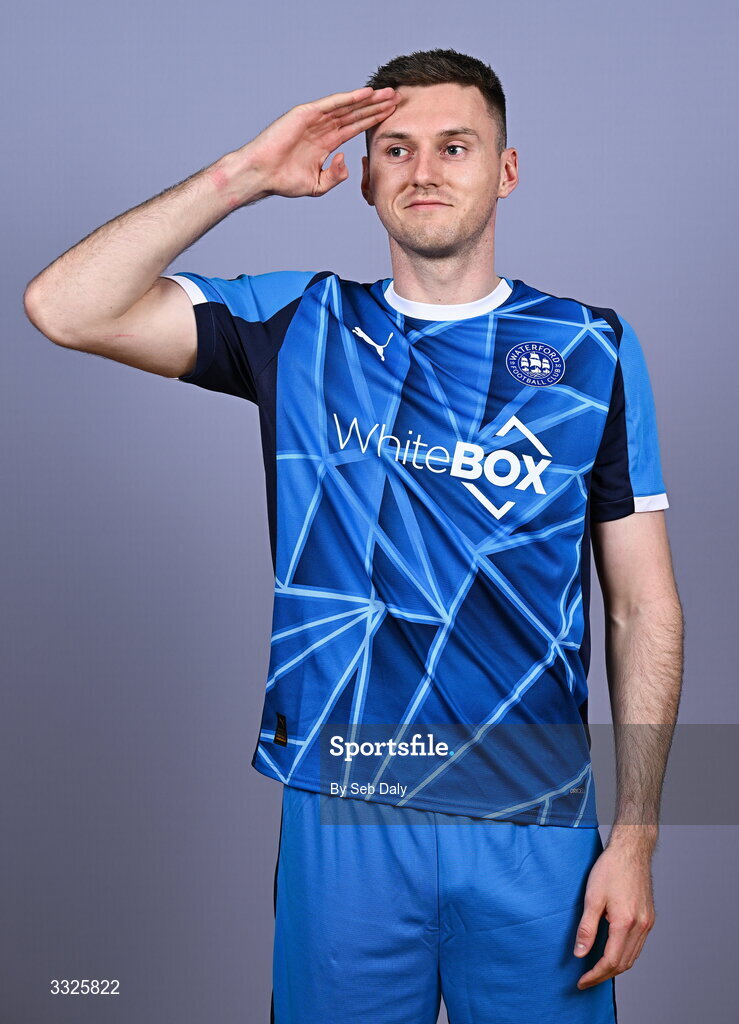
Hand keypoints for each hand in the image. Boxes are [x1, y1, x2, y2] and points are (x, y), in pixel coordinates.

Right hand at [242, 86, 397, 199]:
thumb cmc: (284, 181)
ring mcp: (314, 119)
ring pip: (347, 106)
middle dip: (376, 107)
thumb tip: (345, 160)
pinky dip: (349, 98)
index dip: (373, 121)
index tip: (392, 117)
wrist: (262, 174)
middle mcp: (322, 128)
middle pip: (355, 114)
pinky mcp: (305, 114)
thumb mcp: (318, 185)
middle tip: (397, 99)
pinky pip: (331, 104)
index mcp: (326, 143)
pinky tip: (365, 94)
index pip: (355, 128)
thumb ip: (335, 175)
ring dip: (367, 100)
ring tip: (387, 93)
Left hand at [573, 842, 655, 988]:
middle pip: (623, 964)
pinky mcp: (649, 918)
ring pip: (632, 957)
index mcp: (625, 923)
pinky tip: (612, 953)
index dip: (594, 975)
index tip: (581, 981)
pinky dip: (625, 955)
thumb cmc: (610, 869)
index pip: (610, 961)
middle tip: (586, 980)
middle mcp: (640, 926)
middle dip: (604, 975)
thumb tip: (579, 954)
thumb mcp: (591, 897)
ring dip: (615, 968)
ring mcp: (647, 923)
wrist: (631, 850)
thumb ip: (586, 928)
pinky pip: (638, 946)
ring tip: (596, 971)